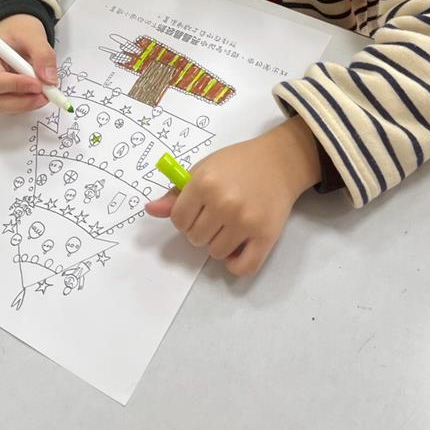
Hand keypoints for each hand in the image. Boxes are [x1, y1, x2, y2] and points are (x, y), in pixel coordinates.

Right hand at [0, 14, 56, 114]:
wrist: (16, 30)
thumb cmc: (19, 29)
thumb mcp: (33, 35)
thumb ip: (43, 55)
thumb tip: (49, 80)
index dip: (16, 86)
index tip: (38, 84)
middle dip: (22, 101)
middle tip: (46, 94)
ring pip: (3, 106)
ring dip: (25, 104)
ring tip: (45, 92)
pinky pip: (10, 106)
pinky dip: (25, 103)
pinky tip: (38, 92)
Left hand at [146, 117, 321, 276]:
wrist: (279, 162)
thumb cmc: (237, 163)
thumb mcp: (204, 169)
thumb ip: (177, 193)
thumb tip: (151, 210)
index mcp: (204, 183)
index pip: (178, 219)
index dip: (184, 217)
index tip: (196, 210)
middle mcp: (224, 203)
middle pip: (195, 238)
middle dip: (201, 230)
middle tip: (216, 215)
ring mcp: (246, 221)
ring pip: (216, 253)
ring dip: (219, 244)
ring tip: (230, 225)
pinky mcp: (266, 236)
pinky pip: (243, 267)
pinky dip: (236, 265)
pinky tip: (238, 250)